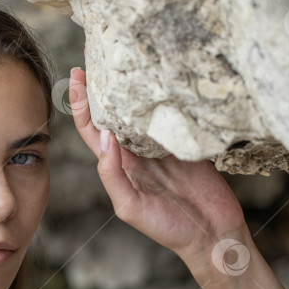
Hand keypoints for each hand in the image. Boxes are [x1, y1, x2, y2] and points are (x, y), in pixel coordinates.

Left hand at [68, 68, 246, 258]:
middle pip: (114, 112)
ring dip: (131, 85)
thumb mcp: (130, 207)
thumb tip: (106, 136)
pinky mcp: (187, 141)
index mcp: (120, 166)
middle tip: (95, 54)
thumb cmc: (168, 228)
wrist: (213, 235)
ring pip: (141, 109)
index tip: (76, 77)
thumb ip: (113, 175)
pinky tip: (158, 76)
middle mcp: (138, 152)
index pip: (93, 130)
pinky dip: (165, 97)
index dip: (82, 105)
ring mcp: (162, 145)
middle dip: (102, 85)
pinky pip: (172, 114)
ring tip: (122, 57)